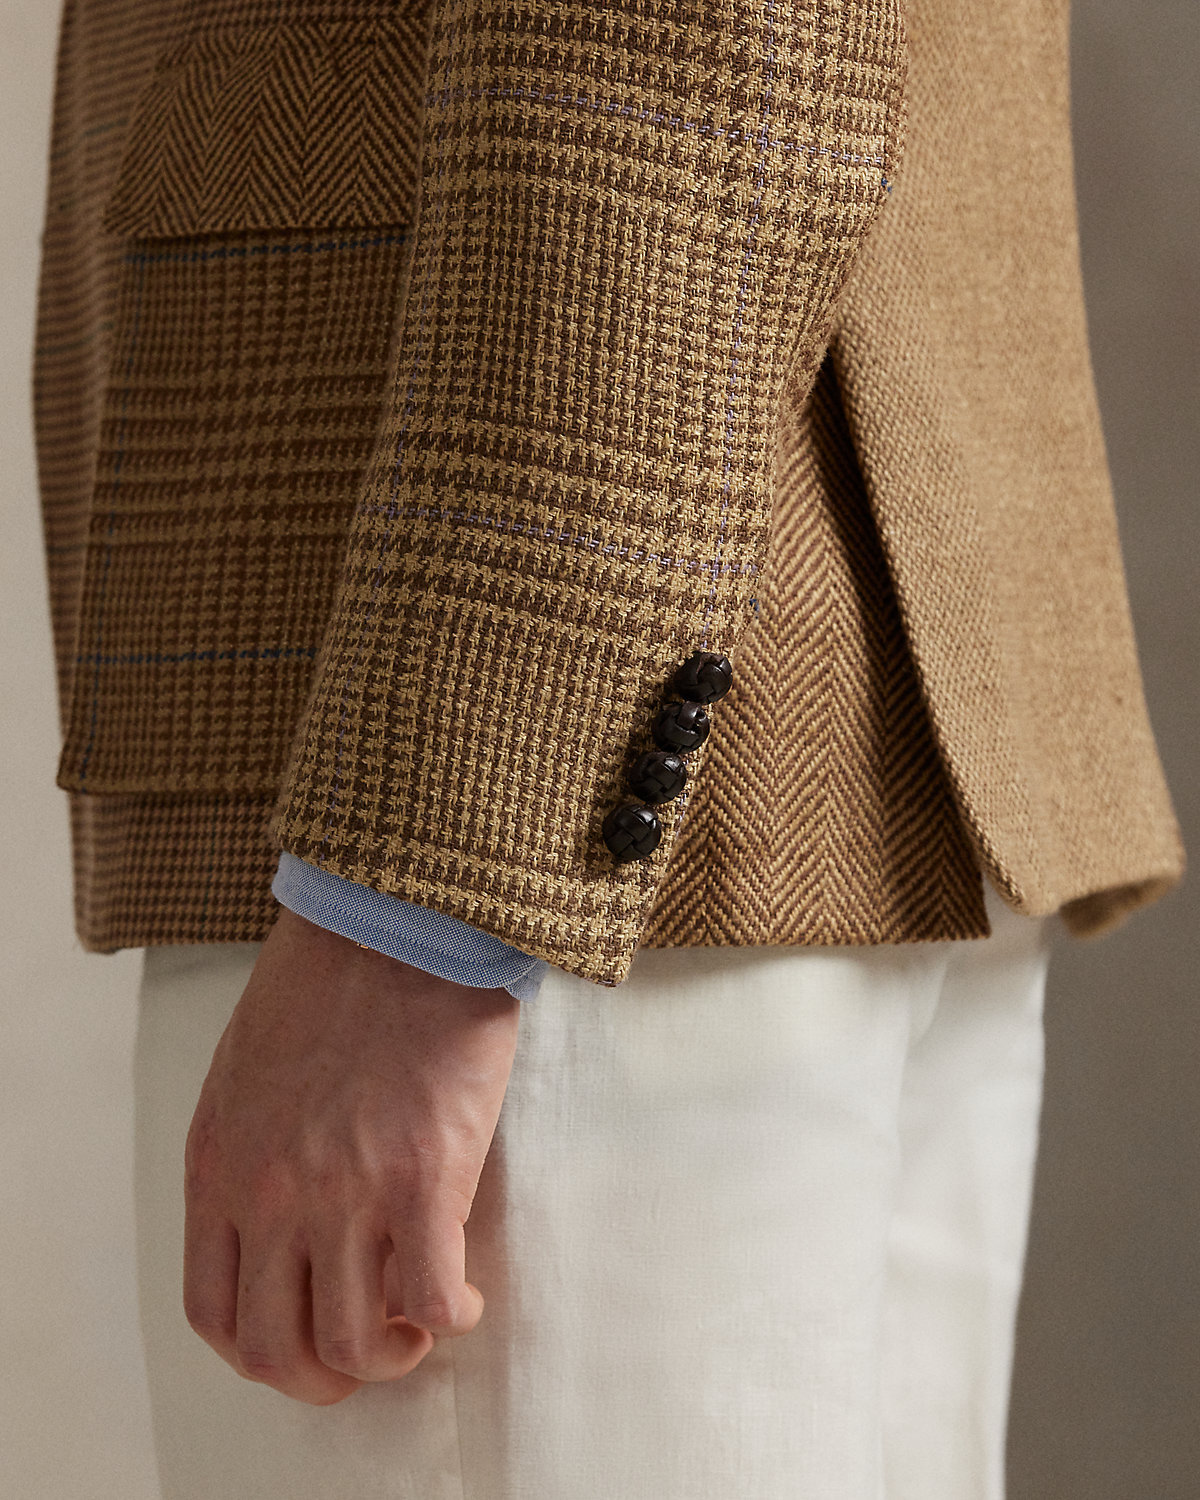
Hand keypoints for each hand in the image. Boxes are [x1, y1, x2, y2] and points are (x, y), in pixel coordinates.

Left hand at [181, 906, 519, 1404]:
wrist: (396, 916)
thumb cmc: (328, 978)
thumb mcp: (246, 1071)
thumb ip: (250, 1154)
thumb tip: (287, 1227)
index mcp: (220, 1166)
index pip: (214, 1313)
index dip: (264, 1352)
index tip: (306, 1340)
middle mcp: (272, 1195)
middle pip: (279, 1350)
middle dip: (325, 1376)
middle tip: (369, 1352)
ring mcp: (346, 1192)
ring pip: (357, 1342)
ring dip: (394, 1353)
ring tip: (420, 1320)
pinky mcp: (424, 1177)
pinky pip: (433, 1298)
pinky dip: (451, 1317)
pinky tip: (465, 1297)